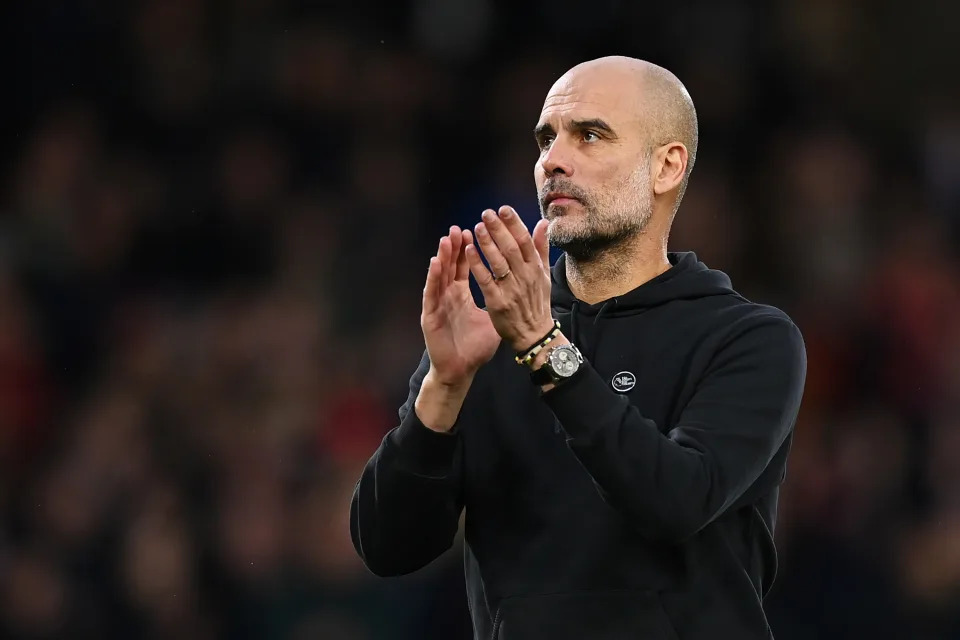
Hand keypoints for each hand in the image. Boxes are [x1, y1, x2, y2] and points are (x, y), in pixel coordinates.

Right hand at [421, 226, 501, 386]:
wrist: (460, 370)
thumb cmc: (475, 347)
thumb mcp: (493, 318)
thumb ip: (502, 298)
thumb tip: (518, 286)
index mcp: (462, 294)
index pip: (466, 266)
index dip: (471, 248)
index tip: (478, 229)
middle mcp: (448, 295)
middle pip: (452, 265)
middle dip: (456, 246)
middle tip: (461, 227)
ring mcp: (438, 304)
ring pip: (440, 275)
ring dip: (443, 255)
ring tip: (448, 237)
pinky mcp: (430, 316)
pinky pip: (431, 293)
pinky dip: (433, 277)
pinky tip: (435, 263)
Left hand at [465, 206, 553, 351]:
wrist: (534, 335)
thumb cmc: (537, 303)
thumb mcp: (545, 275)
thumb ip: (541, 248)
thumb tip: (543, 223)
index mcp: (535, 268)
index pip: (525, 241)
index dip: (514, 223)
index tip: (503, 209)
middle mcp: (525, 277)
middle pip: (511, 248)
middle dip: (499, 229)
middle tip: (486, 213)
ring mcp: (511, 290)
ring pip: (498, 262)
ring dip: (487, 243)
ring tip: (477, 228)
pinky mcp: (497, 302)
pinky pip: (486, 280)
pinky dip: (478, 264)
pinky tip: (469, 250)